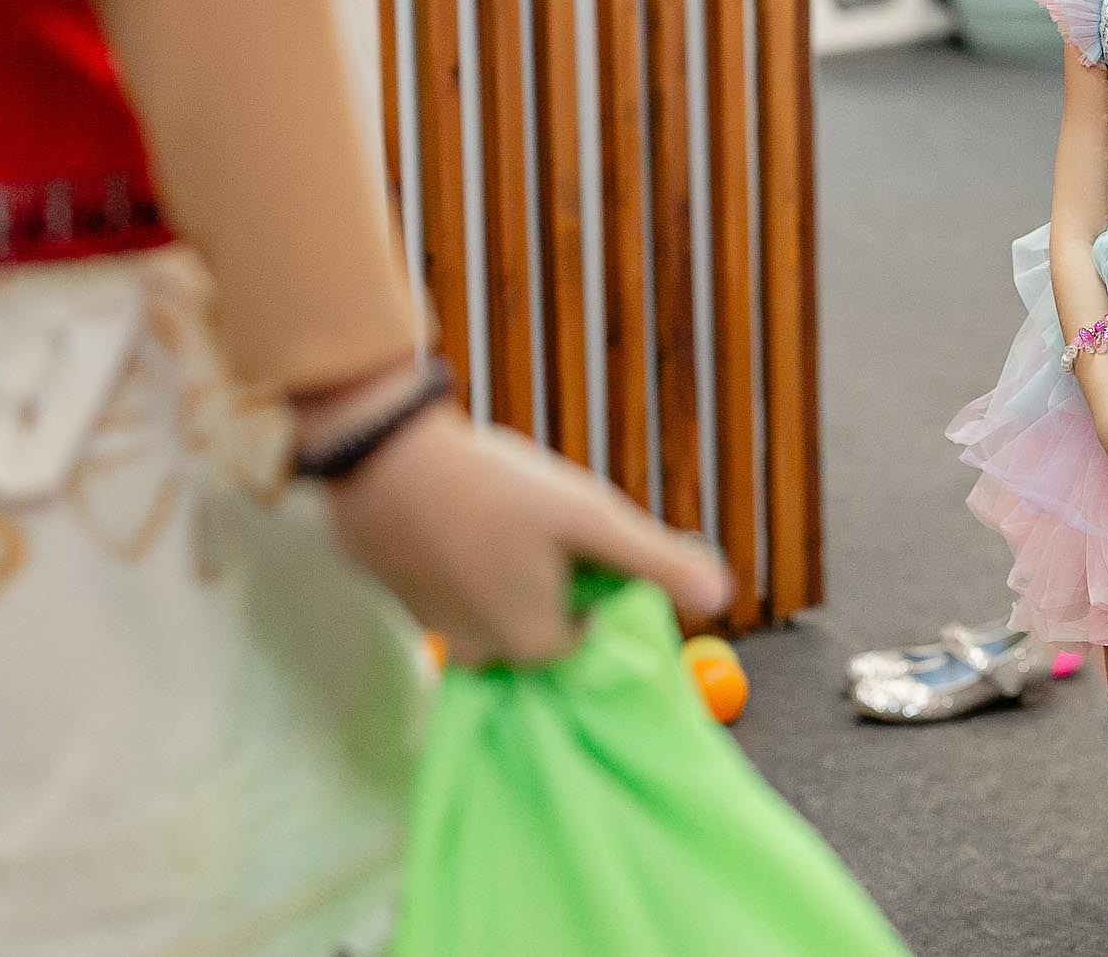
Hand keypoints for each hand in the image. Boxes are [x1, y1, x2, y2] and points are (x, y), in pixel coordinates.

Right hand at [322, 404, 733, 666]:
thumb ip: (657, 562)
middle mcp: (475, 653)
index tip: (578, 537)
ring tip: (497, 513)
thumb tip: (724, 596)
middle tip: (536, 520)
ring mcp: (429, 625)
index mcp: (528, 645)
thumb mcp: (591, 519)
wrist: (383, 455)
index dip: (592, 581)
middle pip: (536, 620)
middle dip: (548, 576)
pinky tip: (459, 511)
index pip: (584, 632)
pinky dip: (460, 555)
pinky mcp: (396, 593)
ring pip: (490, 604)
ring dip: (503, 566)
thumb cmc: (497, 490)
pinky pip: (447, 584)